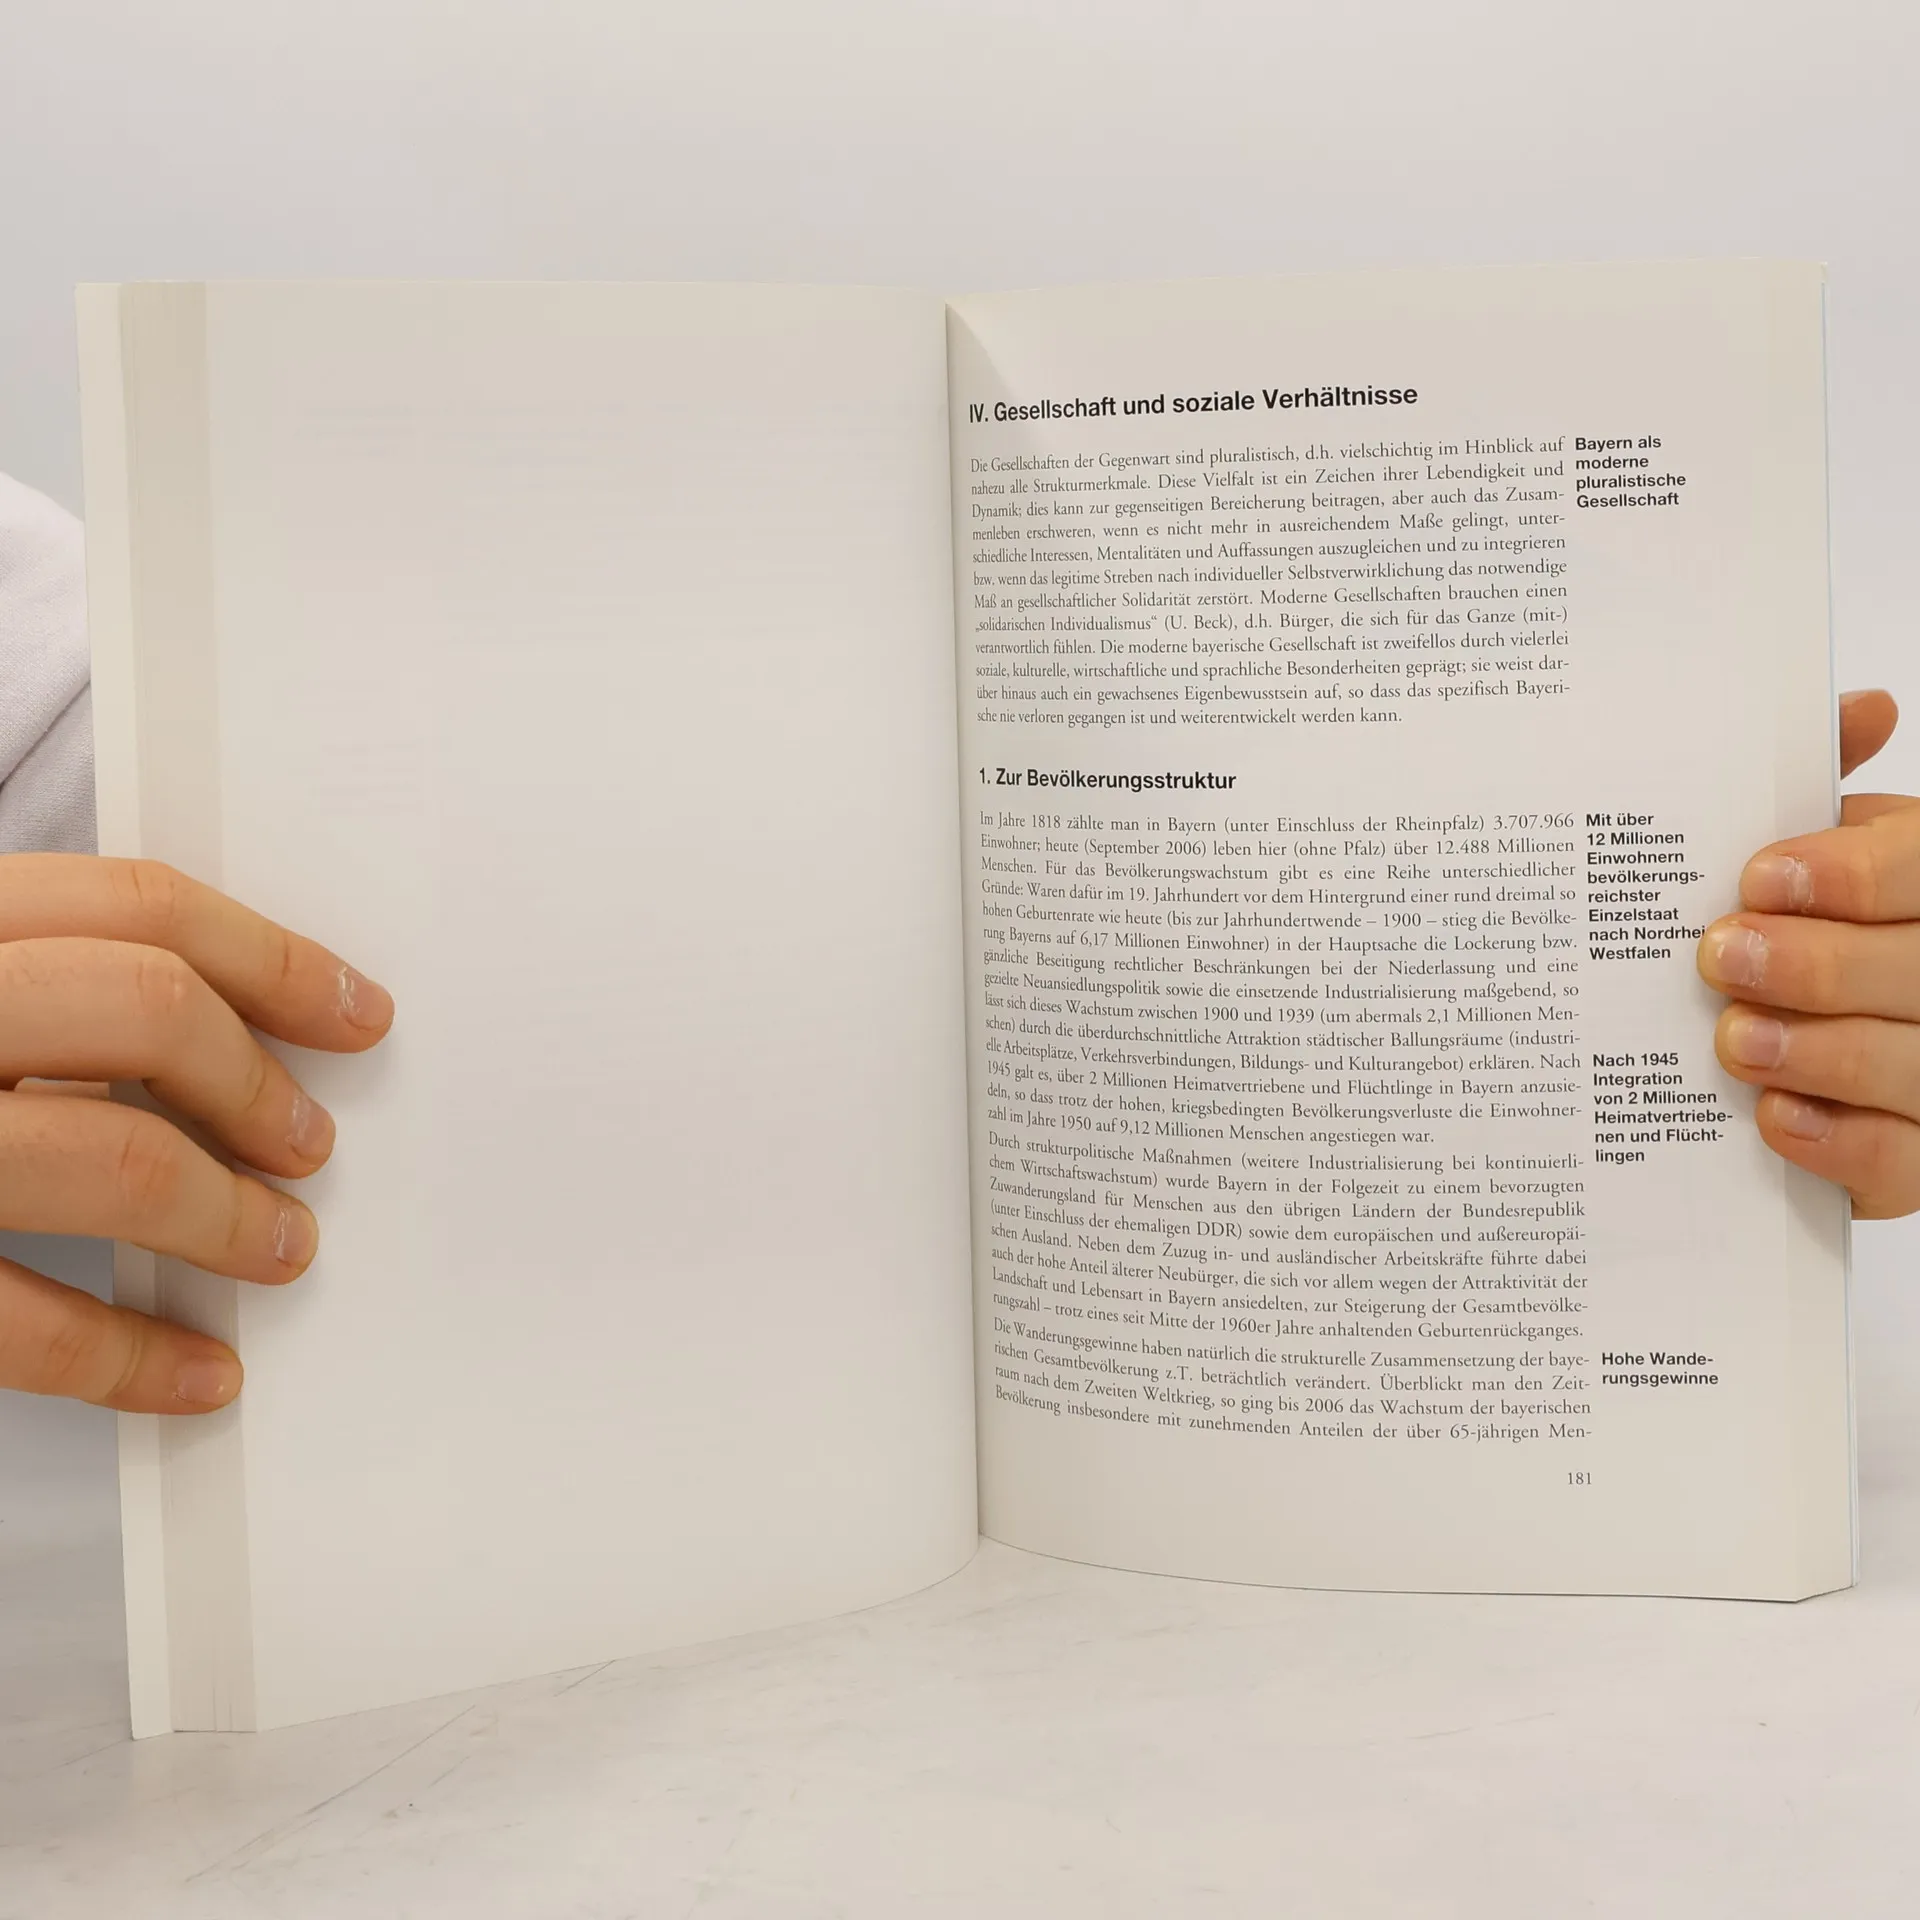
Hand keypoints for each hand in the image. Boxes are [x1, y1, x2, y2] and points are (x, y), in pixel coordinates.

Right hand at [0, 857, 391, 1411]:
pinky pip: (20, 1324)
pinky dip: (132, 1359)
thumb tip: (220, 1018)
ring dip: (228, 1218)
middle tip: (310, 1143)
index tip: (355, 1012)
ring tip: (280, 1248)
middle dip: (257, 1084)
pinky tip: (194, 1376)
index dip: (272, 959)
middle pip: (144, 1011)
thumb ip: (27, 979)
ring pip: (113, 1163)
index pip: (133, 906)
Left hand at [1697, 688, 1919, 1215]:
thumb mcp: (1836, 845)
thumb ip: (1825, 782)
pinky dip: (1837, 1144)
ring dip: (1818, 1053)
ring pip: (1915, 1068)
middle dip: (1818, 966)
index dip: (1853, 876)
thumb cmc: (1833, 917)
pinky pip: (1904, 1166)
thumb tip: (1865, 707)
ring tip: (1733, 1037)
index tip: (1760, 877)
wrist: (1834, 1014)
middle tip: (1722, 956)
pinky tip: (1773, 1116)